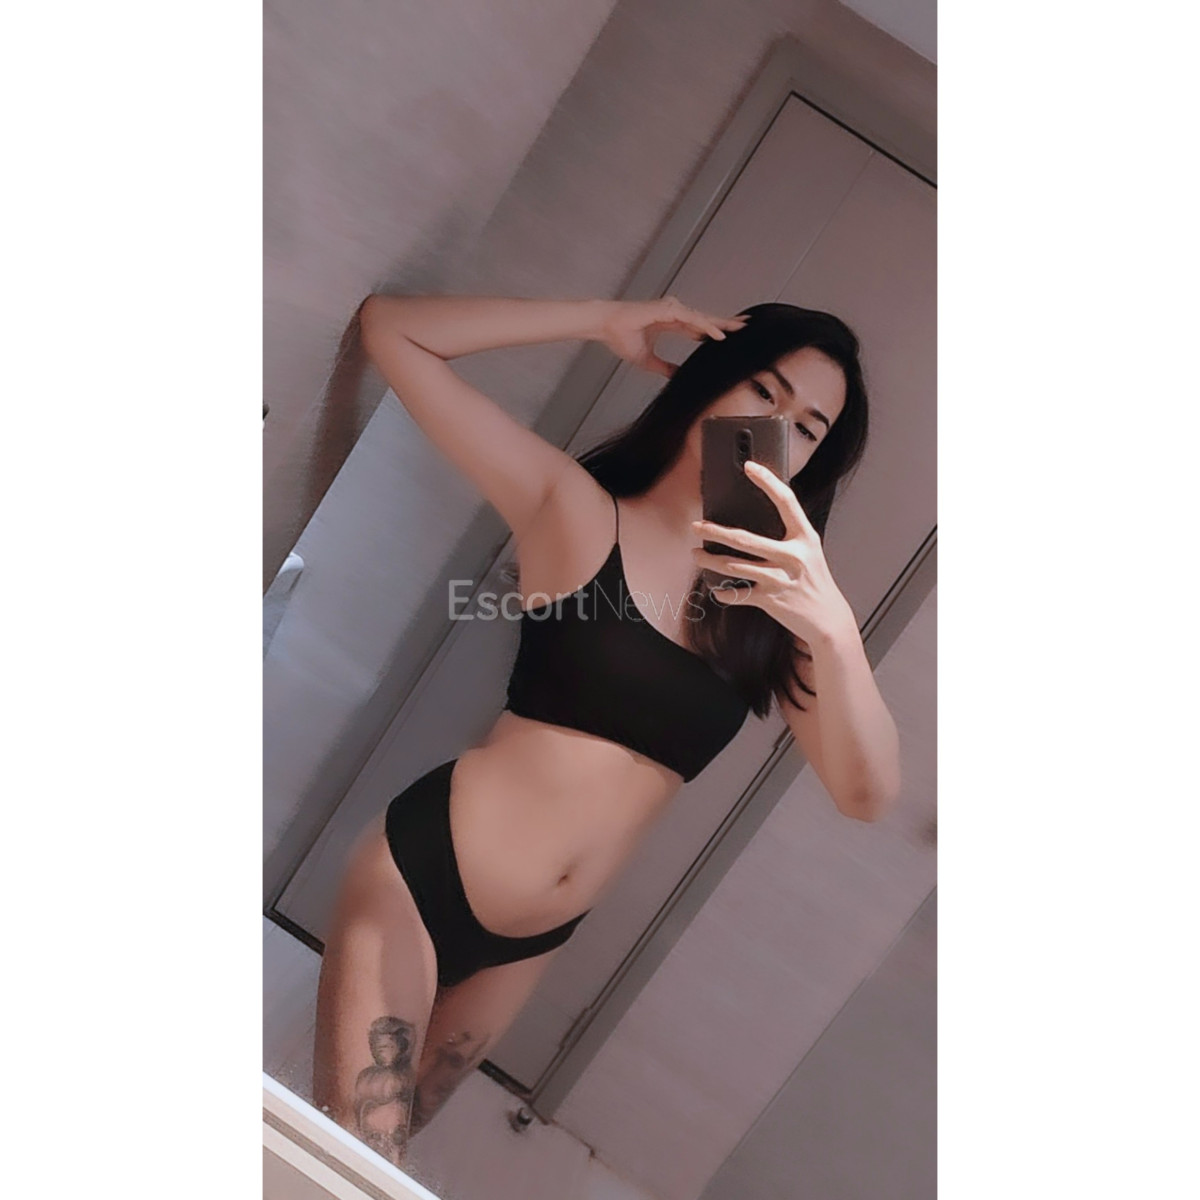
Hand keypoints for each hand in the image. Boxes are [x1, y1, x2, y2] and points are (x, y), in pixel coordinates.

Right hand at [597, 296, 747, 377]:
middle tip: (746, 326)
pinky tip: (719, 334)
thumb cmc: (620, 337)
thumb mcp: (647, 360)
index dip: (714, 330)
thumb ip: (663, 367)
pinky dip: (706, 327)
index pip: (698, 326)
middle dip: (726, 323)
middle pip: (705, 319)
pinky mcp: (667, 310)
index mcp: (670, 322)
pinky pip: (692, 320)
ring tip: (740, 329)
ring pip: (703, 317)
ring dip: (721, 324)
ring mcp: (671, 309)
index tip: (730, 335)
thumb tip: (676, 376)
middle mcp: (673, 313)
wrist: (605, 325)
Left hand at [691, 460, 857, 644]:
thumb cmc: (814, 581)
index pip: (786, 502)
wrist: (828, 618)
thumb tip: (755, 521)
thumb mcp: (809, 552)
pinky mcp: (770, 600)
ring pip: (734, 567)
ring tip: (696, 555)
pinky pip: (738, 594)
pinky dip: (723, 592)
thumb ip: (788, 537)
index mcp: (805, 538)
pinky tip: (716, 589)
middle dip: (715, 532)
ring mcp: (780, 579)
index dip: (768, 481)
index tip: (749, 466)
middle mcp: (793, 557)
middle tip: (697, 526)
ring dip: (709, 561)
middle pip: (745, 539)